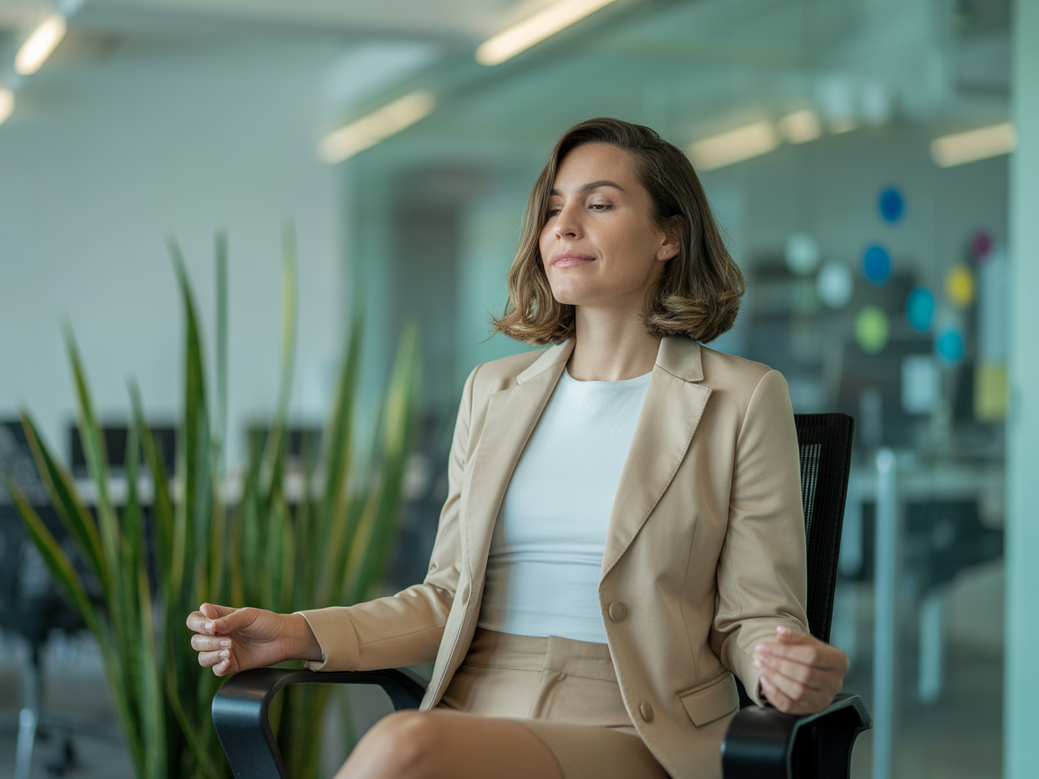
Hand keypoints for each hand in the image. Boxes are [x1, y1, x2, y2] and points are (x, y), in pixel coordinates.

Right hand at [186, 603, 320, 676]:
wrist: (284, 638)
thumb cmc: (266, 622)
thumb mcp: (248, 615)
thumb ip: (228, 620)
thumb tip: (207, 621)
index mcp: (218, 619)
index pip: (194, 620)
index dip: (198, 623)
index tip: (212, 626)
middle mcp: (217, 635)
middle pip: (196, 641)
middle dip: (208, 642)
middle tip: (229, 641)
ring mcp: (222, 651)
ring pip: (202, 657)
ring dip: (212, 654)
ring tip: (230, 651)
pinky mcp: (231, 665)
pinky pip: (215, 670)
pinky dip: (219, 666)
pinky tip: (229, 661)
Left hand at [753, 626, 848, 714]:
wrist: (817, 674)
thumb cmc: (812, 657)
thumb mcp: (807, 643)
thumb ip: (794, 637)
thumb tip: (781, 632)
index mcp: (838, 661)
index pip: (812, 655)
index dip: (785, 650)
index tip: (764, 646)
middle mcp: (834, 682)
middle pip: (805, 674)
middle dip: (778, 664)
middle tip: (760, 657)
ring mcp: (824, 699)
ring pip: (798, 691)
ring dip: (775, 678)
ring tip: (760, 666)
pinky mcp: (812, 710)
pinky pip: (790, 706)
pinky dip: (774, 693)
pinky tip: (765, 680)